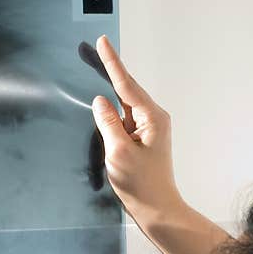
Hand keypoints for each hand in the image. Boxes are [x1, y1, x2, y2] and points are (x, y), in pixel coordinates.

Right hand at [91, 35, 185, 224]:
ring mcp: (150, 130)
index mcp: (152, 118)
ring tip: (98, 99)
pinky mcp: (143, 141)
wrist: (158, 211)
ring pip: (124, 108)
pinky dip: (112, 120)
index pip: (126, 85)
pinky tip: (102, 120)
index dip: (112, 63)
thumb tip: (100, 102)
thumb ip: (108, 123)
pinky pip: (124, 123)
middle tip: (93, 51)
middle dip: (110, 74)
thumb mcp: (118, 152)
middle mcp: (154, 119)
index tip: (102, 43)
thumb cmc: (141, 186)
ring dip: (110, 103)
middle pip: (127, 91)